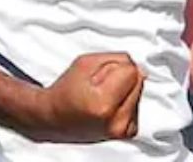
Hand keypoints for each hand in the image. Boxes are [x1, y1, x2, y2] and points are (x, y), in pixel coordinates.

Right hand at [30, 52, 144, 142]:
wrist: (53, 117)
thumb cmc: (65, 92)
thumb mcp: (86, 63)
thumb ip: (117, 59)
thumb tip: (137, 67)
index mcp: (103, 104)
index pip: (131, 70)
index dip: (115, 66)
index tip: (97, 76)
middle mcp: (115, 122)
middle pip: (138, 81)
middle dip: (121, 78)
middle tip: (98, 86)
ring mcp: (121, 130)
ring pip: (139, 93)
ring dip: (124, 91)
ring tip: (101, 97)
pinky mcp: (125, 133)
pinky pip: (137, 107)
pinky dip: (125, 103)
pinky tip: (108, 106)